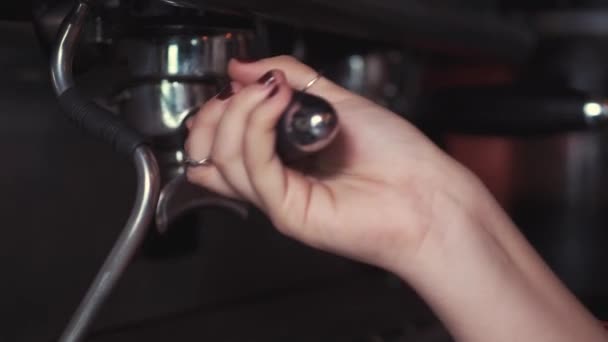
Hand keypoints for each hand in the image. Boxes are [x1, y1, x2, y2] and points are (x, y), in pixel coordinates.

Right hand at [185, 55, 485, 272]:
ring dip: (242, 112)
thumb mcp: (336, 100)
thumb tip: (242, 67)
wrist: (427, 193)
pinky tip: (279, 103)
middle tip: (247, 90)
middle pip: (212, 152)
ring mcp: (277, 197)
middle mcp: (273, 180)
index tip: (238, 83)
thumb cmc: (395, 156)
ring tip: (273, 91)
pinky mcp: (287, 210)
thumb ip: (290, 78)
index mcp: (279, 159)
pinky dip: (258, 126)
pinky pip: (254, 166)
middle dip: (218, 114)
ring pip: (225, 158)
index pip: (220, 141)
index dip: (217, 111)